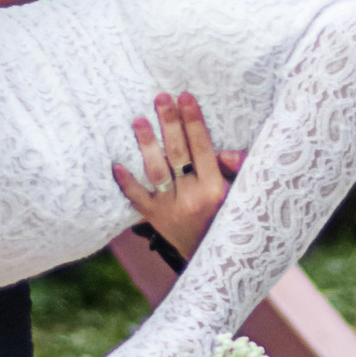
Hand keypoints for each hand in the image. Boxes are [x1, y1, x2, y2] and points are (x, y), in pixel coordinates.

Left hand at [112, 91, 236, 257]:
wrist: (214, 259)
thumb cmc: (228, 218)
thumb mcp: (239, 193)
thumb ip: (235, 169)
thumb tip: (225, 150)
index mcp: (215, 189)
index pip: (202, 147)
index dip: (193, 121)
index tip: (185, 97)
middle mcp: (192, 198)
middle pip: (177, 153)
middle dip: (169, 123)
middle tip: (161, 98)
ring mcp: (171, 209)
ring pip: (156, 171)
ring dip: (147, 144)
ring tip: (138, 120)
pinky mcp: (155, 218)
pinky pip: (137, 198)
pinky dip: (126, 182)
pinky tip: (116, 164)